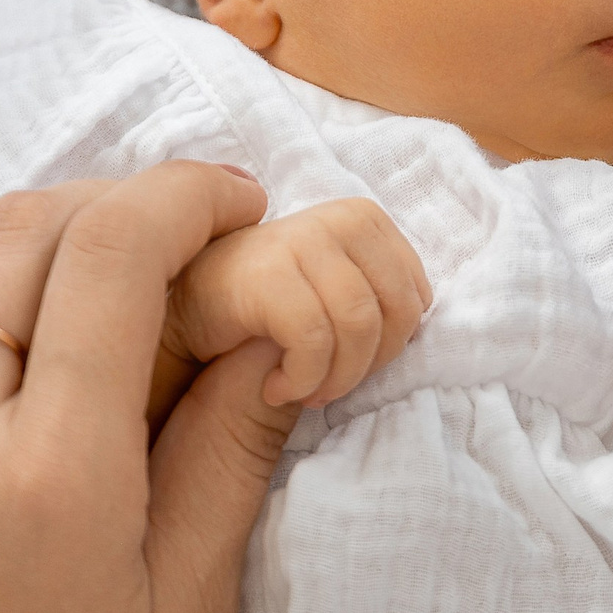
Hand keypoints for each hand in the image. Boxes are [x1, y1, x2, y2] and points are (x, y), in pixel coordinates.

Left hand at [0, 163, 304, 612]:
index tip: (236, 199)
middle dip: (114, 205)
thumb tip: (273, 328)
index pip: (114, 251)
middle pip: (22, 231)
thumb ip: (229, 455)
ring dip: (16, 243)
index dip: (185, 193)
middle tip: (172, 235)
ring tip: (72, 284)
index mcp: (53, 473)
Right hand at [156, 196, 428, 411]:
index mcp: (366, 220)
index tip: (354, 367)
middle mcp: (340, 219)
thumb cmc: (272, 306)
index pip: (415, 298)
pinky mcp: (268, 274)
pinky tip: (277, 389)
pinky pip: (313, 341)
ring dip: (335, 379)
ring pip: (358, 328)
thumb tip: (422, 329)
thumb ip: (380, 299)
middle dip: (367, 367)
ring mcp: (302, 239)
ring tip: (305, 393)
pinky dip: (301, 380)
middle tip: (330, 389)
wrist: (190, 306)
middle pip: (394, 314)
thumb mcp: (338, 289)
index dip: (390, 347)